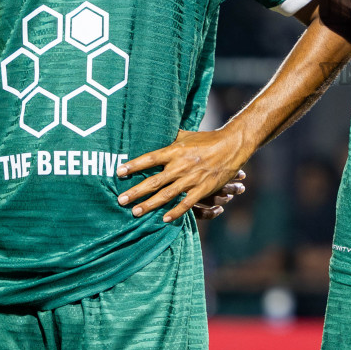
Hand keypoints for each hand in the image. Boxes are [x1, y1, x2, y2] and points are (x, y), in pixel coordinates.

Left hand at [117, 128, 248, 222]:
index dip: (134, 165)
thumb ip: (170, 137)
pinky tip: (164, 219)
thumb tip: (155, 130)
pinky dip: (175, 212)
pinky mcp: (203, 189)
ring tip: (135, 212)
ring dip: (149, 204)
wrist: (232, 145)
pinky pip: (186, 203)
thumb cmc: (207, 139)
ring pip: (166, 194)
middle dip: (135, 191)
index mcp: (175, 151)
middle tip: (120, 200)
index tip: (119, 172)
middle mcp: (180, 166)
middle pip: (154, 181)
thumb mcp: (186, 135)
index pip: (150, 159)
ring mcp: (191, 179)